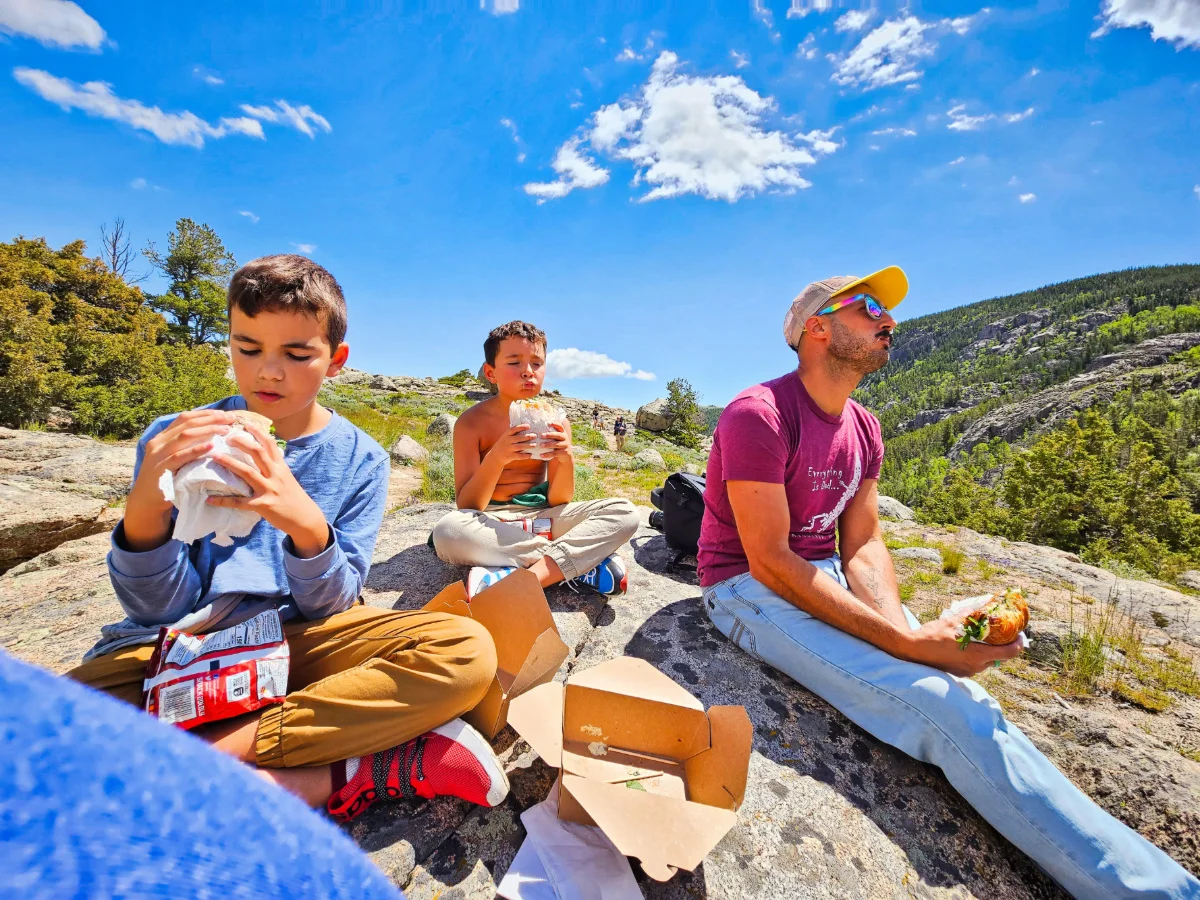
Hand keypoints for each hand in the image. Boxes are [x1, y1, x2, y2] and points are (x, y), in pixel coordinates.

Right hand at [123, 410, 237, 550]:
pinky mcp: (162, 469)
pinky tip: (212, 446)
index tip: (225, 414)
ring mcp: (158, 455)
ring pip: (184, 436)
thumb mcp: (174, 457)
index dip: (205, 414)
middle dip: (211, 419)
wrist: (146, 501)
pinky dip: (197, 449)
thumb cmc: (167, 478)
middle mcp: (158, 442)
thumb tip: (213, 433)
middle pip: (187, 424)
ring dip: (208, 431)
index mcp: (162, 437)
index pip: (185, 418)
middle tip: (230, 419)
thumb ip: (186, 446)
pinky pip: (181, 456)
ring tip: (226, 430)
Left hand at [206, 421, 329, 557]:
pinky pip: (240, 502)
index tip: (245, 422)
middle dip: (241, 442)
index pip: (270, 444)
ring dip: (229, 463)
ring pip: (248, 472)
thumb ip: (273, 467)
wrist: (305, 518)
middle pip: (258, 453)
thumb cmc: (293, 497)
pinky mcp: (263, 505)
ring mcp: (269, 489)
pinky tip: (210, 500)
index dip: (257, 431)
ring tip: (214, 456)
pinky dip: (224, 501)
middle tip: (225, 436)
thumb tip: (259, 456)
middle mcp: (276, 475)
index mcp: (281, 467)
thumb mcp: (286, 478)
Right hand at [488, 424, 536, 465]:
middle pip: (519, 438)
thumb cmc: (503, 445)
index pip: (514, 429)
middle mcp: (507, 441)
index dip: (521, 427)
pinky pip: (519, 456)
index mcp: (506, 435)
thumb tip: (527, 429)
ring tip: (535, 445)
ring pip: (520, 447)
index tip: (529, 426)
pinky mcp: (510, 456)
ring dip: (528, 446)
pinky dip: (525, 455)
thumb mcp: (505, 438)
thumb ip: (513, 434)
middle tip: (535, 436)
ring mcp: (508, 449)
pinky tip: (530, 455)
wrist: (495, 456)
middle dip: (527, 437)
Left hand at [543, 421, 571, 460]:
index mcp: (562, 433)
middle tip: (542, 435)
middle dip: (550, 434)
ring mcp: (565, 445)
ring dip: (548, 444)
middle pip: (558, 435)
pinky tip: (541, 455)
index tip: (548, 423)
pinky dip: (548, 454)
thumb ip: (550, 435)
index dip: (555, 424)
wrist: (565, 456)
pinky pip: (555, 453)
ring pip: (557, 444)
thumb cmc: (557, 445)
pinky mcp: (565, 452)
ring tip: (541, 445)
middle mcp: (565, 438)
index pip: (560, 426)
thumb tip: (536, 430)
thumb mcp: (556, 439)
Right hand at [902, 615, 1023, 676]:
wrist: (911, 651)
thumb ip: (969, 614)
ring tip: (985, 637)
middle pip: (999, 658)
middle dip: (1003, 646)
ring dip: (990, 651)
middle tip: (1003, 633)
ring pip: (987, 662)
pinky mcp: (960, 673)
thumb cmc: (931, 636)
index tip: (1019, 635)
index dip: (1018, 644)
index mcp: (977, 655)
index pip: (1008, 653)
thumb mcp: (951, 621)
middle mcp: (975, 667)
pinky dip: (978, 655)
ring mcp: (967, 672)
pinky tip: (970, 645)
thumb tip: (982, 605)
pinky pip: (976, 665)